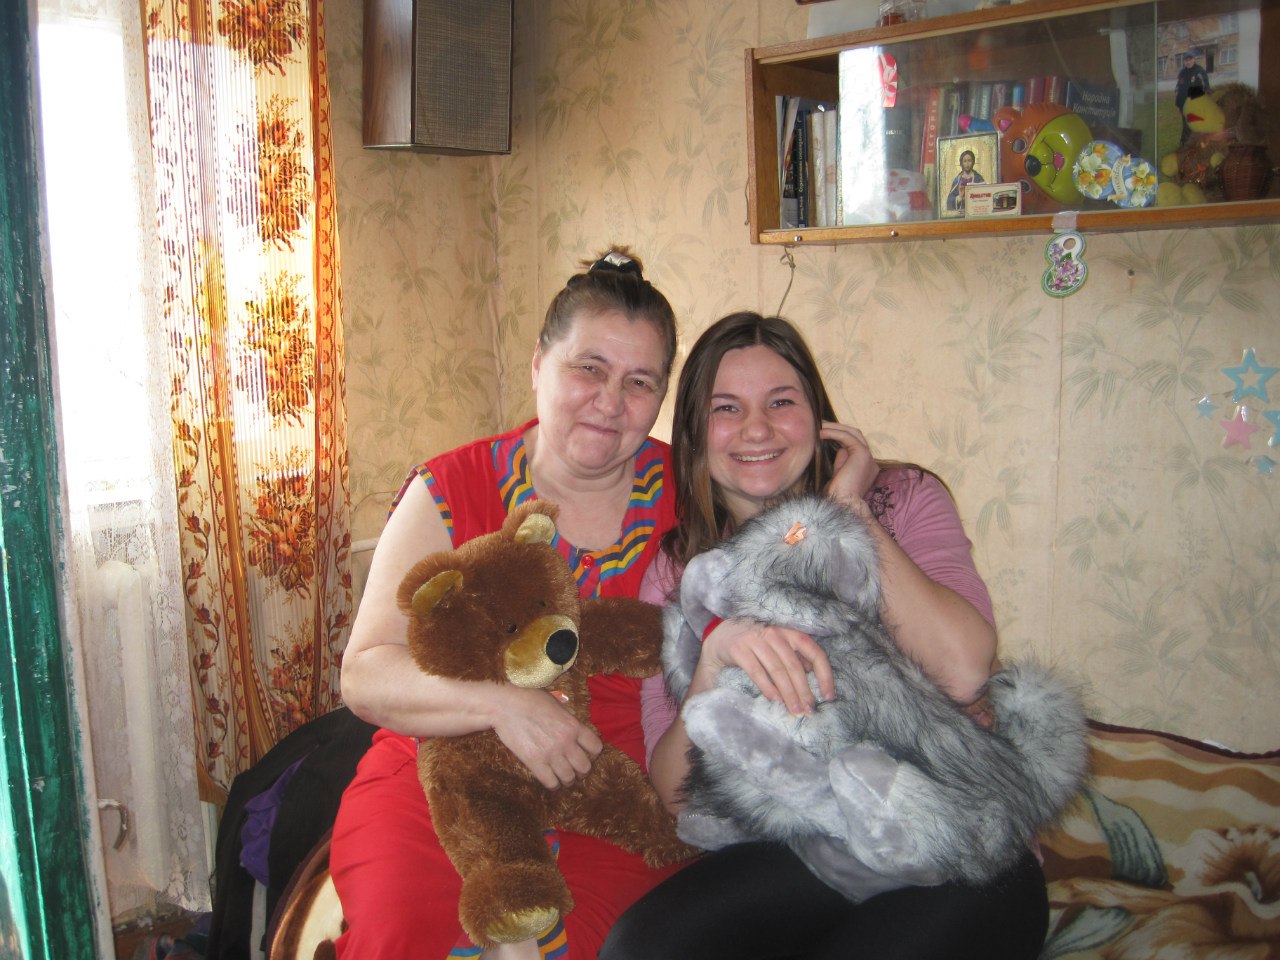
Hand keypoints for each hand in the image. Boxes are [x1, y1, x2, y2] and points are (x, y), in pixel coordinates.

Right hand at [489, 685, 601, 789]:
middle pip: (585, 767)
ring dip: (567, 780)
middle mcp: (566, 741)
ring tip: (563, 777)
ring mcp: (551, 753)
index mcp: (573, 725)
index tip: (586, 755)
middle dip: (581, 771)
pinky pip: (551, 783)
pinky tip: (550, 780)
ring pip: (569, 778)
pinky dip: (553, 784)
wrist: (505, 704)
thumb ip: (567, 718)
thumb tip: (573, 727)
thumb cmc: (529, 698)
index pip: (596, 747)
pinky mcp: (535, 762)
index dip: (593, 754)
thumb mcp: (556, 704)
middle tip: (575, 770)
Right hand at [694, 619, 834, 715]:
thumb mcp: (779, 645)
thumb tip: (816, 676)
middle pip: (795, 666)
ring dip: (788, 694)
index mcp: (790, 632)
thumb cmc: (757, 643)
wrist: (722, 635)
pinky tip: (775, 701)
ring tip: (795, 711)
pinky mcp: (739, 649)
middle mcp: (774, 633)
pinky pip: (757, 672)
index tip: (828, 696)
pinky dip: (768, 688)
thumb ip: (796, 657)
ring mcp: (755, 639)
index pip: (814, 652)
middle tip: (809, 711)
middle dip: (804, 692)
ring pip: (778, 670)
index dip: (824, 675)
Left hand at [820, 421, 878, 507]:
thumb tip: (838, 448)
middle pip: (856, 435)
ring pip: (853, 433)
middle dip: (838, 428)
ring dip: (835, 427)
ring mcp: (869, 456)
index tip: (825, 432)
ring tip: (819, 426)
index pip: (856, 444)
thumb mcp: (839, 473)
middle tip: (821, 424)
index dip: (840, 435)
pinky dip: (834, 432)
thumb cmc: (838, 494)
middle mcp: (871, 460)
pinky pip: (847, 437)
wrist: (844, 504)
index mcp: (867, 466)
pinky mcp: (862, 453)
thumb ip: (841, 461)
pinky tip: (821, 432)